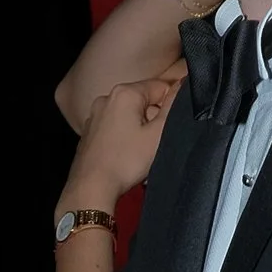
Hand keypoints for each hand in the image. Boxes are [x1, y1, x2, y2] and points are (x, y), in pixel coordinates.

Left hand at [65, 70, 181, 208]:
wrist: (91, 188)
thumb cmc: (127, 161)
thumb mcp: (158, 133)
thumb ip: (173, 104)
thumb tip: (182, 83)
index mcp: (124, 93)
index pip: (161, 87)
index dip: (171, 106)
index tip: (168, 127)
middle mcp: (106, 99)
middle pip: (144, 101)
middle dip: (153, 120)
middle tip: (154, 144)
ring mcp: (94, 116)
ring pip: (129, 116)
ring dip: (139, 131)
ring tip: (140, 155)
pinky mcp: (89, 133)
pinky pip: (115, 128)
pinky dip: (124, 138)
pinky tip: (126, 157)